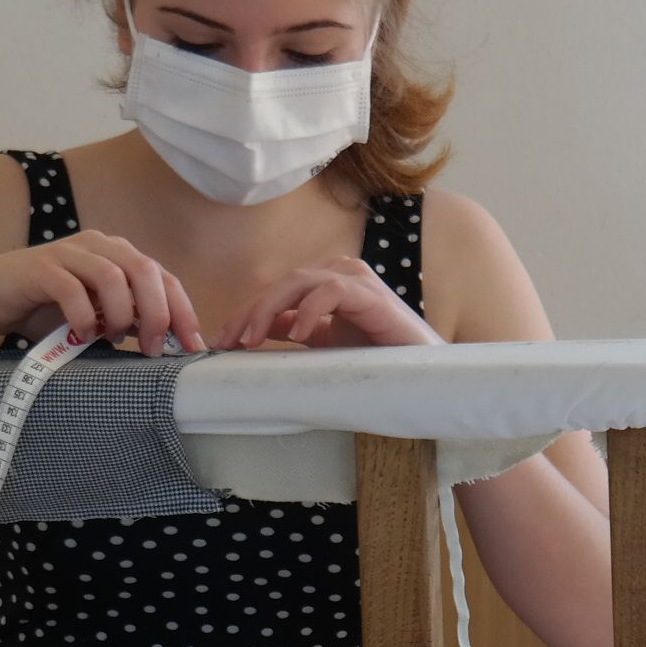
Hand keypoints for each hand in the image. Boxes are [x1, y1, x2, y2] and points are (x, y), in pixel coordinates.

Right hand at [0, 230, 203, 355]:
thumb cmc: (42, 309)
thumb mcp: (94, 317)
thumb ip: (126, 321)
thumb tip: (165, 343)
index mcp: (117, 255)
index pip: (163, 277)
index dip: (182, 311)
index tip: (193, 347)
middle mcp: (98, 246)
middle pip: (145, 271)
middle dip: (158, 313)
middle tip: (154, 349)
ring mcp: (68, 253)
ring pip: (113, 276)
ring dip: (122, 314)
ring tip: (116, 339)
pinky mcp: (40, 268)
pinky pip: (72, 289)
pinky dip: (84, 317)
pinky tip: (82, 336)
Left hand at [213, 256, 445, 349]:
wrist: (422, 372)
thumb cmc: (377, 357)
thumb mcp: (324, 344)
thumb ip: (294, 328)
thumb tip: (256, 328)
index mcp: (327, 284)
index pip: (277, 292)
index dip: (247, 314)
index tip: (223, 341)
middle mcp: (340, 274)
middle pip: (283, 284)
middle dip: (250, 312)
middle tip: (229, 341)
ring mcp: (357, 281)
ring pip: (300, 281)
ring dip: (269, 309)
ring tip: (252, 339)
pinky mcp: (372, 295)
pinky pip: (332, 291)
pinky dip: (310, 309)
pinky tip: (296, 333)